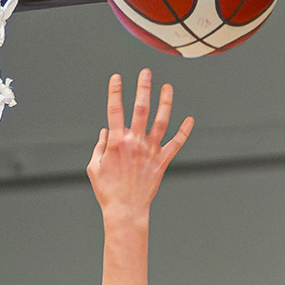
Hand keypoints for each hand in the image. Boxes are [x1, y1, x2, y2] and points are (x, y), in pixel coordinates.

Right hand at [87, 70, 192, 224]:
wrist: (126, 211)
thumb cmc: (108, 191)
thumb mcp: (94, 168)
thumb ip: (99, 147)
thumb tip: (105, 131)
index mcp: (116, 142)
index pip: (115, 110)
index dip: (115, 91)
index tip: (117, 77)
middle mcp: (135, 143)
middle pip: (141, 109)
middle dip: (143, 88)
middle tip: (146, 73)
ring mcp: (150, 151)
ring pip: (161, 121)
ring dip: (165, 102)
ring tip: (168, 87)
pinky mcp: (162, 162)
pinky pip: (176, 144)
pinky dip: (184, 131)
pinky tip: (190, 120)